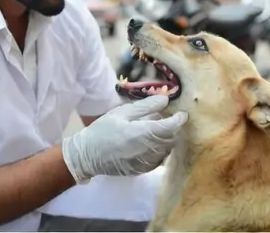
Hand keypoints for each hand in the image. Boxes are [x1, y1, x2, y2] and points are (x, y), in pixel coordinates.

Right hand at [61, 95, 187, 182]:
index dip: (179, 120)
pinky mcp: (143, 170)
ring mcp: (146, 163)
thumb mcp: (121, 113)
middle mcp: (148, 151)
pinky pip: (160, 159)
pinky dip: (160, 149)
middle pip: (172, 139)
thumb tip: (165, 100)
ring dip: (167, 139)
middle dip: (174, 129)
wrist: (87, 156)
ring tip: (158, 129)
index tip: (182, 114)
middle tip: (168, 119)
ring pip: (167, 150)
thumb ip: (145, 107)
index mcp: (142, 133)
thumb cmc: (102, 130)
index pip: (171, 127)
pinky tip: (150, 142)